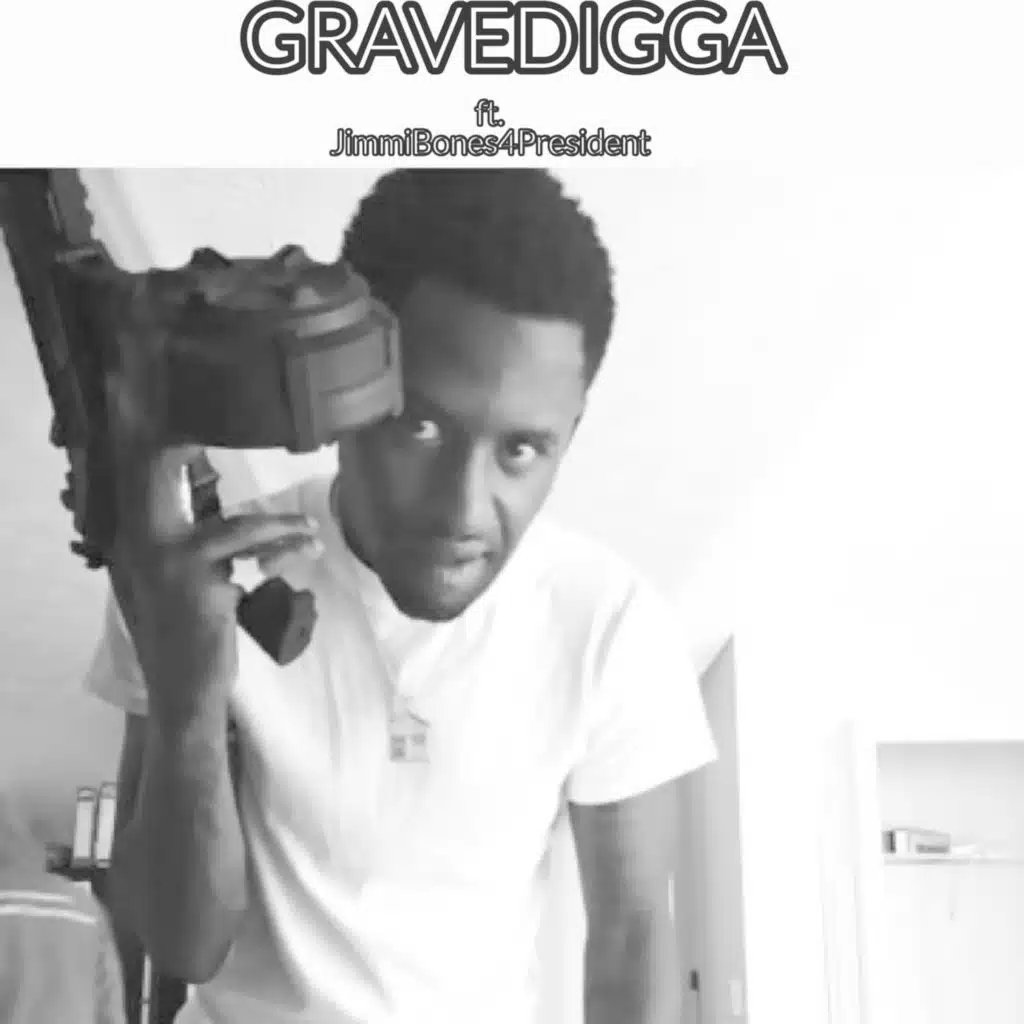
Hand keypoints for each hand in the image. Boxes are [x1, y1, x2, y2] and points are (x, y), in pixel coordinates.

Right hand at [102, 308, 319, 727]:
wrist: (186, 689)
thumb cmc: (192, 630)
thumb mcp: (187, 576)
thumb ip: (195, 534)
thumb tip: (222, 501)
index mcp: (133, 531)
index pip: (137, 465)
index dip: (148, 423)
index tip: (163, 383)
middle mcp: (134, 534)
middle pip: (150, 460)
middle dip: (173, 421)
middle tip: (208, 386)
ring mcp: (157, 551)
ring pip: (221, 513)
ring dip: (275, 527)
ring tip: (311, 536)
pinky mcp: (188, 571)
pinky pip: (242, 540)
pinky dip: (279, 542)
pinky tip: (306, 547)